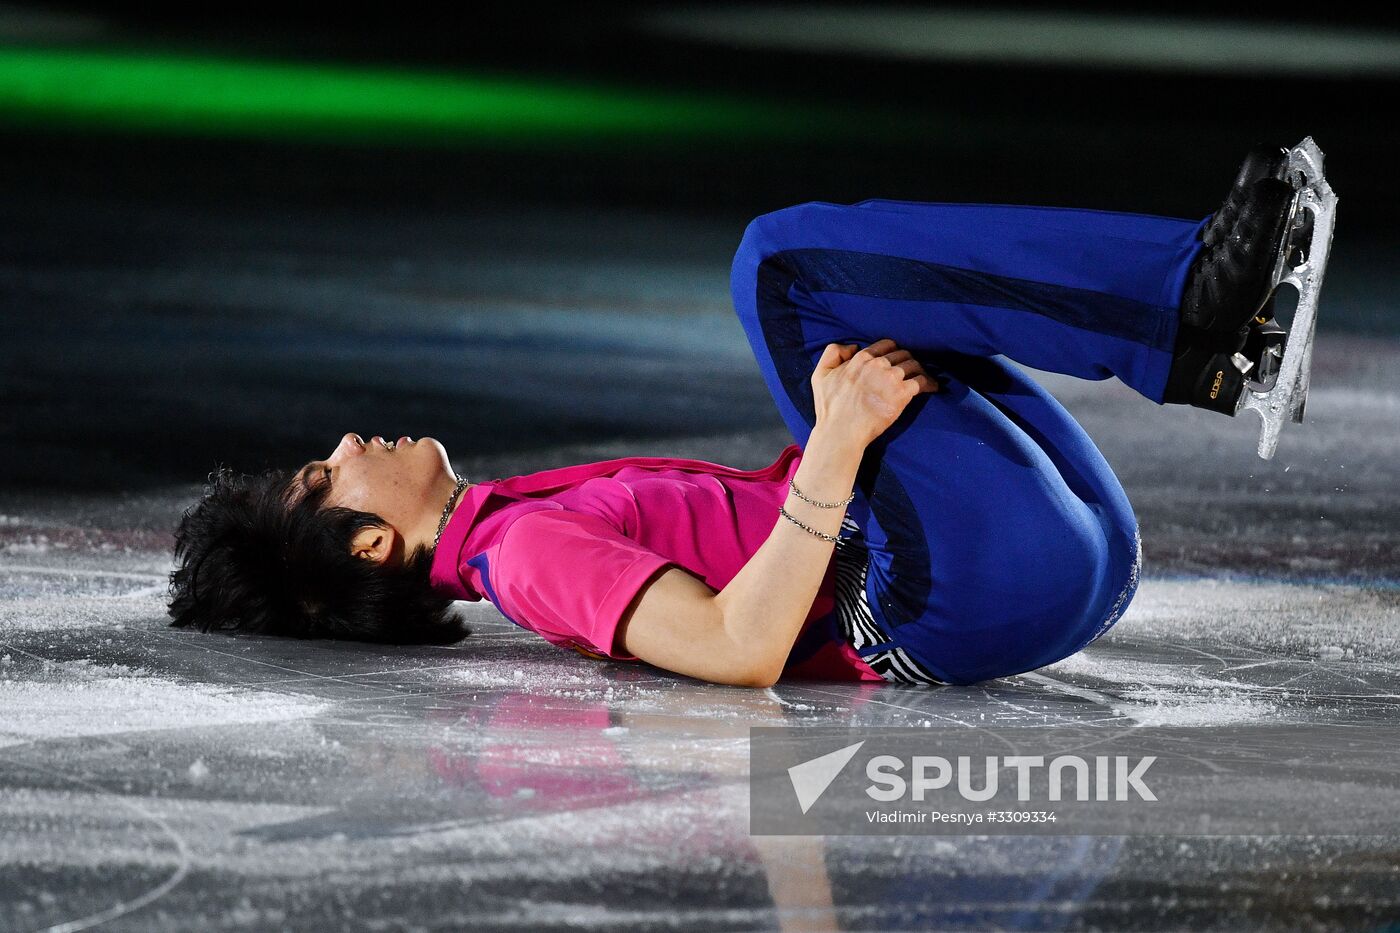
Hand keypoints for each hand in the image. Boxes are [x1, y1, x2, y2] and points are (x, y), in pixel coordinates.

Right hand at [810, 338, 938, 449]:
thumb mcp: (820, 375)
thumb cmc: (830, 407)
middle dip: (908, 359)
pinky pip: (922, 381)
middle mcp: (878, 364)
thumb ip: (832, 353)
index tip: (896, 359)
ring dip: (920, 369)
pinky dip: (930, 383)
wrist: (841, 431)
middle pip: (902, 354)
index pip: (886, 345)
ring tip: (924, 376)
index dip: (893, 351)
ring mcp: (892, 378)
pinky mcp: (902, 394)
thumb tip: (853, 347)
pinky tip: (933, 387)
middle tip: (912, 369)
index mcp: (861, 358)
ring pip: (914, 365)